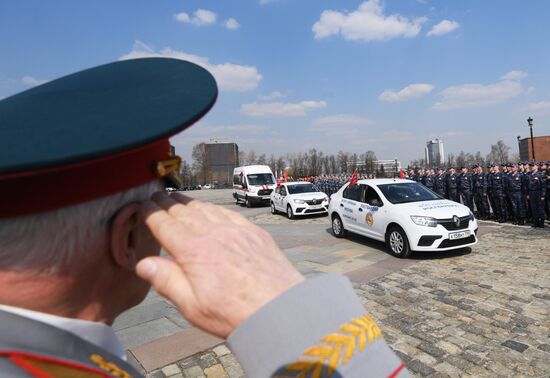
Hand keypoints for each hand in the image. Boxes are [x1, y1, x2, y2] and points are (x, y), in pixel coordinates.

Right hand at [135, 192, 304, 337]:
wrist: (280, 309)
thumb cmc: (235, 313)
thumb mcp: (192, 306)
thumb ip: (167, 282)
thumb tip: (143, 264)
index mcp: (193, 252)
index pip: (165, 224)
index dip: (150, 213)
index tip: (142, 206)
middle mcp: (214, 234)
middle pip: (184, 212)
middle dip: (167, 202)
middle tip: (157, 197)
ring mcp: (236, 230)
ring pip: (206, 208)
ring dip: (189, 202)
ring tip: (179, 199)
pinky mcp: (254, 232)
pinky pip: (229, 212)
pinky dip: (215, 208)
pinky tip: (212, 209)